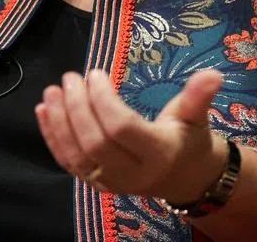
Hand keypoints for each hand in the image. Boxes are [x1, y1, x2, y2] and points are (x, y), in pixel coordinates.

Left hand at [34, 68, 226, 202]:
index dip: (104, 100)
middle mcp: (133, 173)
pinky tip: (43, 110)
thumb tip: (213, 73)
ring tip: (52, 91)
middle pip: (95, 142)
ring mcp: (111, 182)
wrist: (186, 178)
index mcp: (158, 153)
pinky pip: (68, 163)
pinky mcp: (96, 183)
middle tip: (71, 77)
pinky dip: (52, 137)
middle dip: (78, 108)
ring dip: (59, 122)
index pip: (122, 128)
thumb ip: (198, 96)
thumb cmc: (189, 140)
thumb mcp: (196, 117)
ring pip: (77, 156)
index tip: (96, 73)